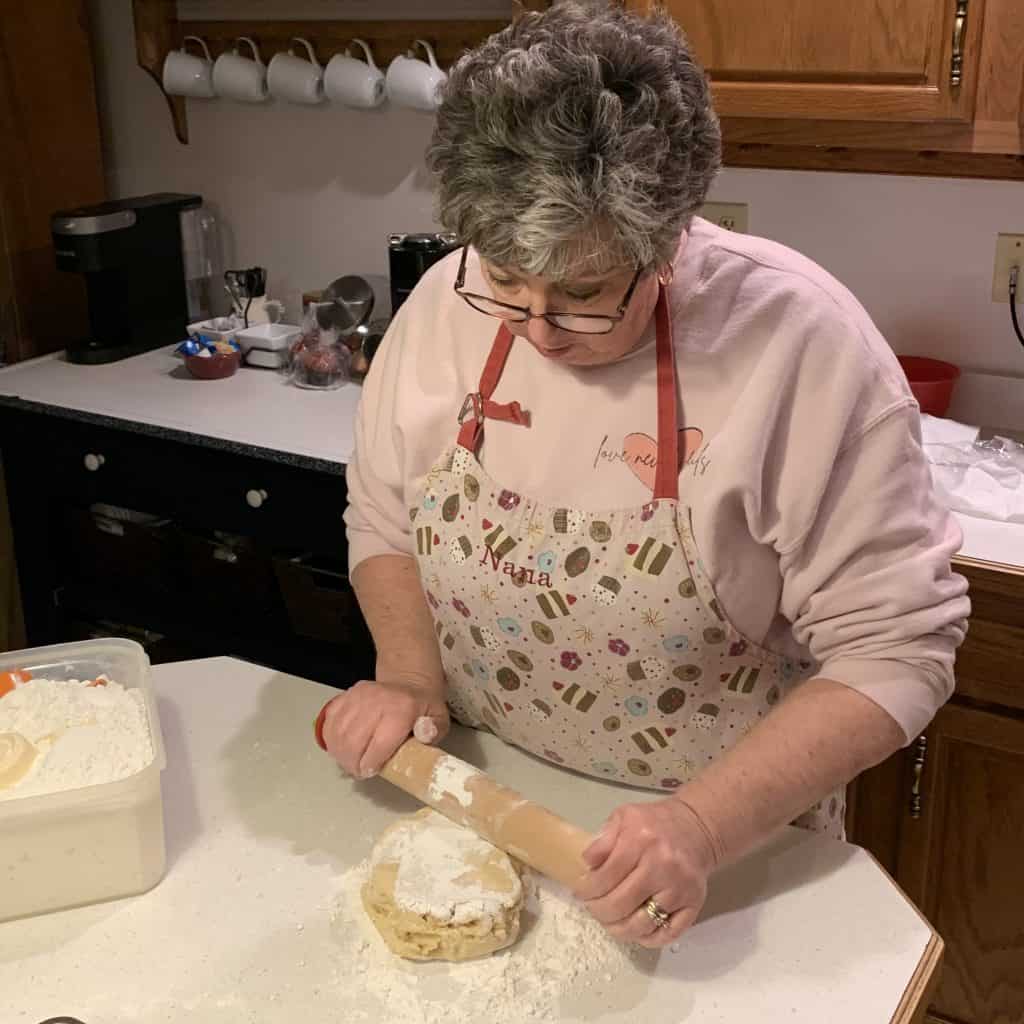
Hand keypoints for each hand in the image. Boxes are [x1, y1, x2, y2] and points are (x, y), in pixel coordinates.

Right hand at [319, 678, 448, 778]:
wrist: (408, 680)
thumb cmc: (422, 706)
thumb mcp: (440, 718)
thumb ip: (434, 729)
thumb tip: (424, 734)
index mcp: (401, 708)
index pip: (379, 744)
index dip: (371, 764)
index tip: (372, 772)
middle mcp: (377, 700)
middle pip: (353, 742)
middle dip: (353, 764)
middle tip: (360, 771)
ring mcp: (357, 697)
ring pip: (338, 734)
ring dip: (341, 754)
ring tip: (351, 762)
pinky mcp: (345, 696)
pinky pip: (330, 723)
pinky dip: (332, 740)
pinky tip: (342, 748)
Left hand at [575, 797, 718, 947]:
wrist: (696, 829)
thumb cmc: (655, 824)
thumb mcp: (624, 817)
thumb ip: (603, 839)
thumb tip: (586, 864)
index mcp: (641, 840)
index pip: (605, 877)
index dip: (587, 890)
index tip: (581, 893)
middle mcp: (662, 865)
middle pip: (620, 904)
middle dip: (598, 911)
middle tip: (592, 908)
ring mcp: (680, 889)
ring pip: (640, 925)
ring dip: (618, 929)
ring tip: (609, 921)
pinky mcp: (694, 905)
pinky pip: (666, 934)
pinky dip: (646, 938)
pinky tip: (634, 929)